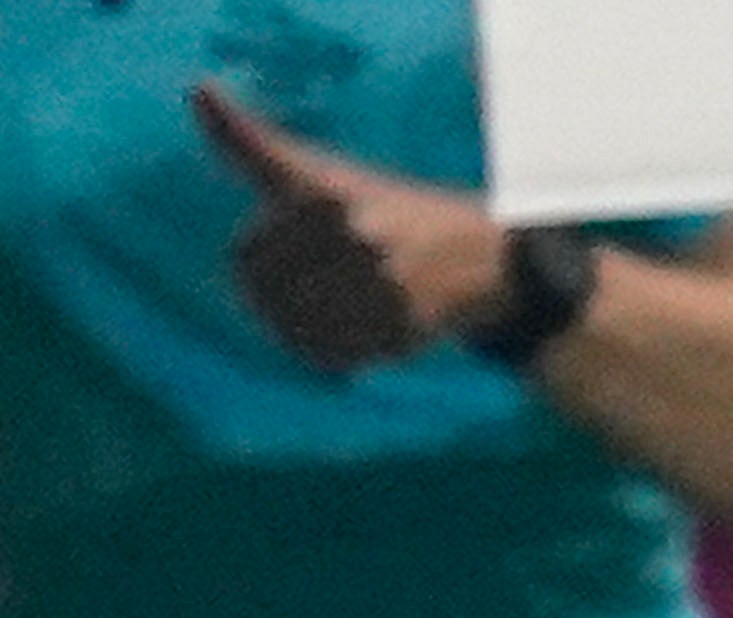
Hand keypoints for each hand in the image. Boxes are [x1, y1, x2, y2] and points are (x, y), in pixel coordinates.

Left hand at [192, 83, 521, 373]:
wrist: (480, 256)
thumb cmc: (380, 209)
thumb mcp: (318, 171)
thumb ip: (250, 140)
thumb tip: (197, 89)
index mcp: (326, 197)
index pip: (246, 255)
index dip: (255, 261)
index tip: (282, 254)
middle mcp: (356, 238)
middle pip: (271, 298)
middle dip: (279, 301)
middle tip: (313, 290)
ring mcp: (384, 287)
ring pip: (300, 332)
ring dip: (305, 332)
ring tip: (331, 314)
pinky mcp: (405, 330)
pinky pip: (336, 358)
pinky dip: (333, 355)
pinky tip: (353, 334)